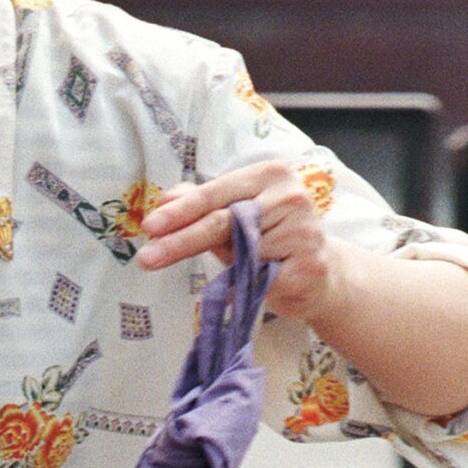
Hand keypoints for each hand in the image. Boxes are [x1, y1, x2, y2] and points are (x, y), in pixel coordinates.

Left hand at [135, 161, 345, 322]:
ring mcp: (304, 230)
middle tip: (147, 257)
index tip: (149, 227)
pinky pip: (257, 281)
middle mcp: (290, 196)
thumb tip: (165, 199)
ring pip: (240, 254)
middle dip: (180, 241)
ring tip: (234, 271)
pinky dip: (240, 290)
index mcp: (269, 175)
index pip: (214, 194)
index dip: (179, 212)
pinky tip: (240, 292)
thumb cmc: (269, 241)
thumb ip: (201, 205)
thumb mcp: (234, 217)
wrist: (320, 275)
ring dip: (224, 267)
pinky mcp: (309, 266)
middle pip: (222, 222)